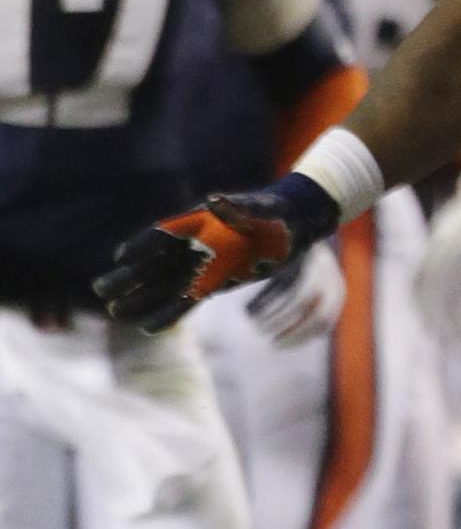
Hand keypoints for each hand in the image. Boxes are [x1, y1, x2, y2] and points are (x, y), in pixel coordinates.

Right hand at [98, 175, 341, 333]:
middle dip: (128, 277)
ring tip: (115, 313)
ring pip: (162, 287)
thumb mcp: (258, 208)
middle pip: (151, 264)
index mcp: (194, 224)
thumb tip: (216, 200)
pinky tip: (148, 328)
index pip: (161, 236)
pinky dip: (169, 314)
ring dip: (140, 300)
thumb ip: (237, 208)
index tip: (123, 257)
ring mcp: (198, 267)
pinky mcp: (211, 285)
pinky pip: (185, 302)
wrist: (290, 227)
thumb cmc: (271, 212)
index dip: (142, 246)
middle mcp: (190, 247)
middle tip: (102, 291)